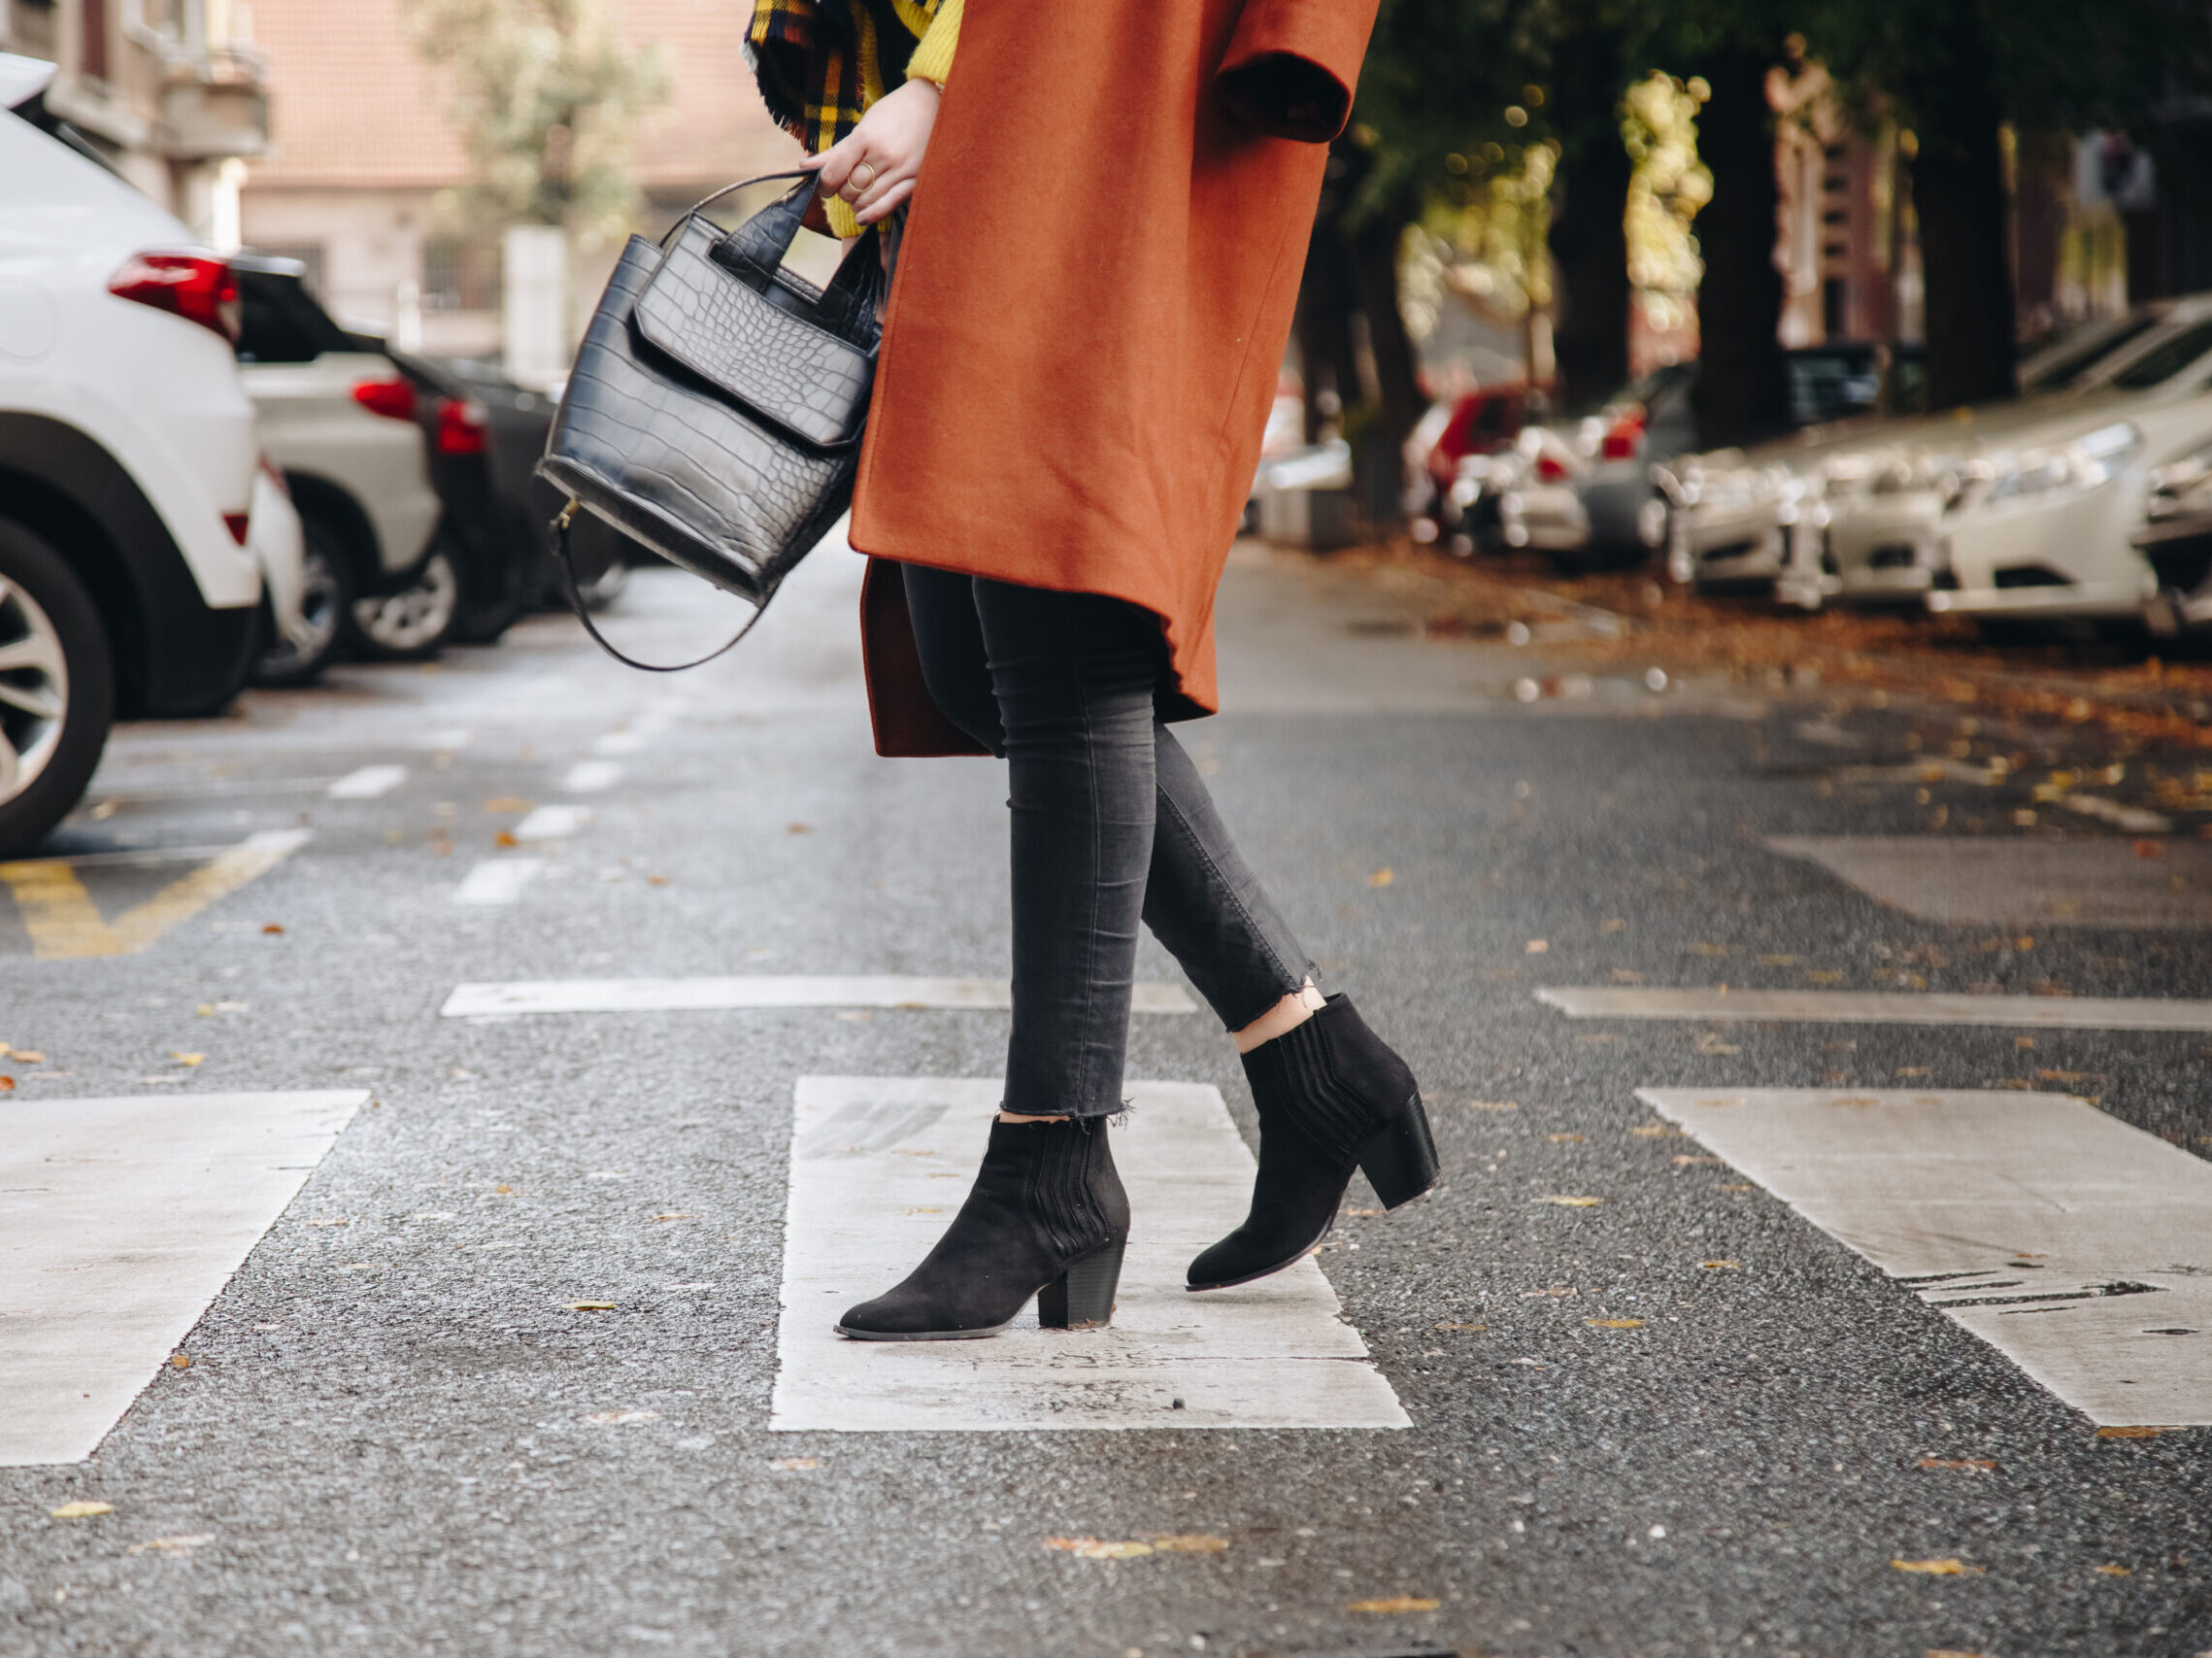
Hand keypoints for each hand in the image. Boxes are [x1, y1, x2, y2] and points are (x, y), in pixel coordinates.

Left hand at [804, 78, 939, 225]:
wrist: (932, 104)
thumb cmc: (893, 113)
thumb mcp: (863, 126)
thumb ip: (837, 150)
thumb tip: (806, 166)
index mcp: (865, 137)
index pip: (834, 171)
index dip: (824, 184)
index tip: (824, 186)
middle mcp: (882, 154)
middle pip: (849, 188)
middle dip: (842, 191)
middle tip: (845, 186)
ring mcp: (900, 169)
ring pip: (867, 199)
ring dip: (856, 202)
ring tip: (857, 195)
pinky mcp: (915, 179)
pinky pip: (889, 203)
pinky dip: (872, 214)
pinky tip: (863, 216)